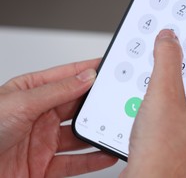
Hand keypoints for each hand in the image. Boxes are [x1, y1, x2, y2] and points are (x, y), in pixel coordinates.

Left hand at [0, 59, 116, 176]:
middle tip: (117, 99)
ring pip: (80, 135)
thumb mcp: (20, 104)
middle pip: (78, 106)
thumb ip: (57, 91)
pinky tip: (104, 153)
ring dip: (97, 132)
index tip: (111, 66)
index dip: (89, 70)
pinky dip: (93, 159)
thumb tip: (85, 77)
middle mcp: (40, 115)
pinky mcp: (45, 166)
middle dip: (98, 103)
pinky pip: (75, 162)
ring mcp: (44, 141)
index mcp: (32, 93)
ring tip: (114, 127)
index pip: (67, 77)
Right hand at [121, 30, 185, 176]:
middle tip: (159, 92)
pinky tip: (151, 126)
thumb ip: (168, 61)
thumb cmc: (162, 158)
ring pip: (182, 108)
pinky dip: (162, 120)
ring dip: (164, 104)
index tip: (172, 59)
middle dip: (172, 88)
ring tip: (153, 113)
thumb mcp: (163, 96)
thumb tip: (170, 40)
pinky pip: (175, 124)